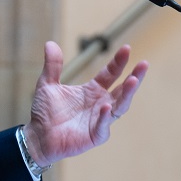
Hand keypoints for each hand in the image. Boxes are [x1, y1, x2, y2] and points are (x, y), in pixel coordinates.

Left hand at [24, 42, 147, 167]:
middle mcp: (101, 103)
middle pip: (123, 89)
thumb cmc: (45, 113)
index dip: (119, 62)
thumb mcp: (47, 84)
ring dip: (127, 94)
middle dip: (134, 77)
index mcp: (93, 90)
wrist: (37, 137)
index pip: (111, 74)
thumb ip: (52, 65)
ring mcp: (100, 119)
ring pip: (120, 106)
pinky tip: (106, 107)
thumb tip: (50, 43)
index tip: (127, 49)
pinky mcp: (95, 135)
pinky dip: (105, 117)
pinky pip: (103, 125)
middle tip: (143, 64)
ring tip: (133, 81)